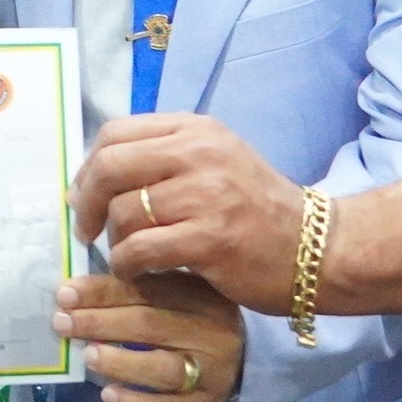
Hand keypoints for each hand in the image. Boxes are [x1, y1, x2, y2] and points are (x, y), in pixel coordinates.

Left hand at [58, 269, 244, 401]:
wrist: (243, 356)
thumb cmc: (194, 315)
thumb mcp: (175, 290)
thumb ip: (136, 285)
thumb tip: (74, 290)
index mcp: (200, 294)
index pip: (146, 290)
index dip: (102, 291)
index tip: (65, 294)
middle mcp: (211, 331)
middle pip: (150, 326)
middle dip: (100, 323)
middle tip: (62, 323)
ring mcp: (213, 371)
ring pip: (163, 368)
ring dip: (120, 362)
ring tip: (88, 357)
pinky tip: (108, 396)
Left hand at [79, 113, 311, 313]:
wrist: (317, 248)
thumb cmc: (257, 210)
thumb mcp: (215, 162)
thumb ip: (163, 158)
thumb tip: (94, 175)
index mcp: (196, 129)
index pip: (116, 133)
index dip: (88, 167)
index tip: (84, 195)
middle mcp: (200, 153)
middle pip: (110, 167)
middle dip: (87, 202)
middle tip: (87, 229)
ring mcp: (207, 195)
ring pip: (124, 213)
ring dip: (114, 241)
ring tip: (126, 255)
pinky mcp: (210, 239)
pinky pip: (141, 250)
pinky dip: (128, 265)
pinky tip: (138, 272)